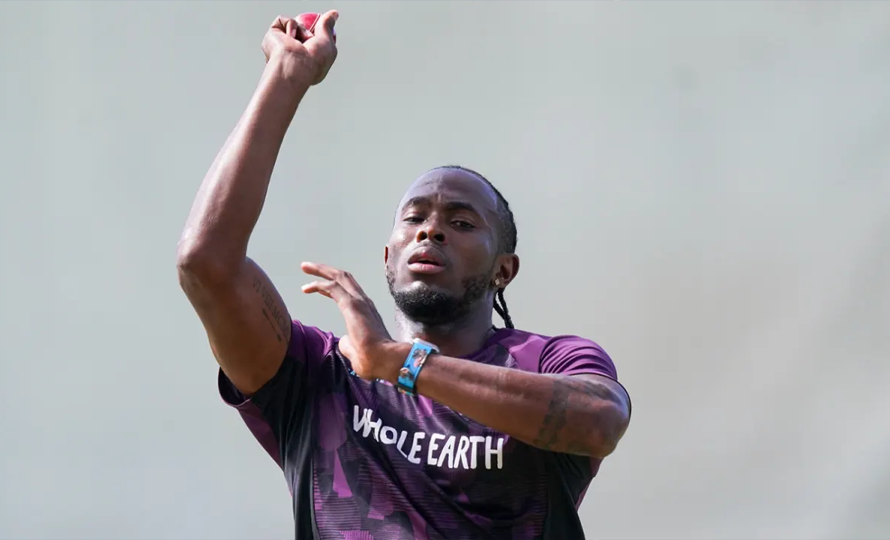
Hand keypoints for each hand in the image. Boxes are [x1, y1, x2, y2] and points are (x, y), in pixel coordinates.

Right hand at [261, 11, 338, 85]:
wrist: (294, 65)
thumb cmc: (313, 60)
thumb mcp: (327, 42)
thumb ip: (328, 27)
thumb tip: (334, 13)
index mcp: (307, 60)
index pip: (312, 43)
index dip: (318, 34)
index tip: (323, 28)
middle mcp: (293, 54)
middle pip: (302, 33)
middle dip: (308, 32)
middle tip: (311, 37)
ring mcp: (281, 45)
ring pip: (294, 25)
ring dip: (301, 30)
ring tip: (299, 43)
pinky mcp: (272, 37)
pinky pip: (283, 20)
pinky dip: (290, 26)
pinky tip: (289, 38)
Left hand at [301, 262, 400, 380]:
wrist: (384, 360)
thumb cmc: (373, 360)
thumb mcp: (356, 350)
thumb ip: (349, 343)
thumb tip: (344, 341)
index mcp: (365, 311)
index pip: (347, 291)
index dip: (330, 286)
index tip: (315, 286)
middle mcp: (364, 302)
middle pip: (343, 278)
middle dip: (324, 270)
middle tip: (307, 266)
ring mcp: (359, 301)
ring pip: (339, 277)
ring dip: (321, 270)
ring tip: (305, 266)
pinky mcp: (352, 305)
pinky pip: (333, 288)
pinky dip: (319, 284)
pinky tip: (307, 287)